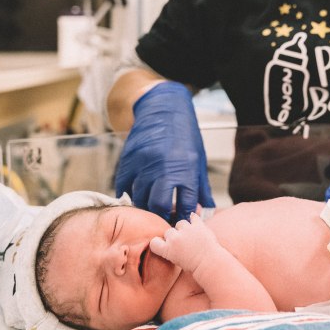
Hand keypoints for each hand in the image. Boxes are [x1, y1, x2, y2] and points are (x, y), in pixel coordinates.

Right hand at [114, 81, 214, 219]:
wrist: (163, 108)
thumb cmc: (185, 135)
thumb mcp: (198, 159)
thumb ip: (201, 188)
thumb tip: (205, 211)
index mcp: (185, 168)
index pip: (184, 203)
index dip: (183, 216)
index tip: (181, 221)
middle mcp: (163, 167)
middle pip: (158, 205)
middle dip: (161, 217)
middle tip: (164, 220)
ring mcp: (142, 163)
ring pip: (140, 198)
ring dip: (146, 207)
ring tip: (152, 207)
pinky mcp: (127, 160)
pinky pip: (124, 187)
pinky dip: (130, 194)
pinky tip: (138, 195)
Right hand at [149, 213, 218, 273]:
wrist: (209, 263)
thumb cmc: (194, 266)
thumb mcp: (176, 261)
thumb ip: (170, 250)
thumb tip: (168, 241)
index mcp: (167, 250)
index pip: (154, 242)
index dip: (159, 243)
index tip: (164, 245)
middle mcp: (175, 238)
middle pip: (168, 231)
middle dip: (174, 236)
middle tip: (182, 243)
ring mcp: (186, 230)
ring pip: (180, 223)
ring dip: (184, 228)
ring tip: (191, 236)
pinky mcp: (198, 225)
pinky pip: (193, 217)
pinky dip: (194, 218)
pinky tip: (194, 220)